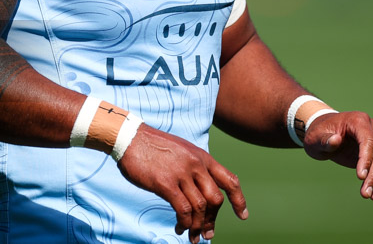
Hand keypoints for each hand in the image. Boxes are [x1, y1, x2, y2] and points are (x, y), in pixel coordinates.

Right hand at [117, 125, 247, 242]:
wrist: (131, 138)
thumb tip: (202, 191)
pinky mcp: (166, 183)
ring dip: (198, 226)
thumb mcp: (183, 151)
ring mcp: (181, 173)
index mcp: (203, 157)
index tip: (242, 215)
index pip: (230, 180)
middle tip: (207, 233)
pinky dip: (184, 222)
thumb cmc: (154, 147)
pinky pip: (183, 209)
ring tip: (192, 236)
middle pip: (216, 199)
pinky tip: (180, 227)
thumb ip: (195, 167)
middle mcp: (196, 164)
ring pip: (200, 207)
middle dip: (213, 220)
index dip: (238, 200)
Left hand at [303, 111, 372, 199]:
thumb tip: (335, 140)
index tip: (360, 177)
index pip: (368, 140)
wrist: (325, 133)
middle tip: (365, 194)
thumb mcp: (316, 138)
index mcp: (358, 120)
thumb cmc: (319, 134)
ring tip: (372, 196)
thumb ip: (324, 140)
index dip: (366, 159)